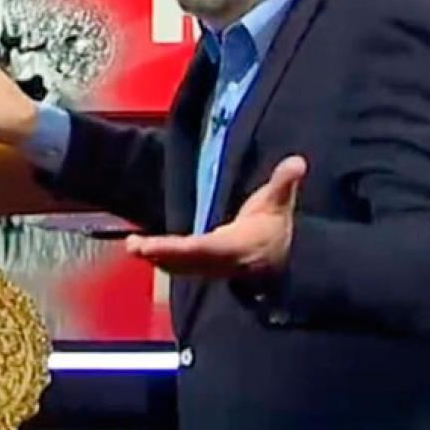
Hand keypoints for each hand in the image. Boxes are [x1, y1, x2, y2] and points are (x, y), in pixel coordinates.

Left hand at [126, 156, 306, 276]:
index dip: (181, 249)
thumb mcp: (280, 202)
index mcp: (235, 246)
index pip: (205, 248)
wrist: (281, 258)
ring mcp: (211, 267)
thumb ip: (284, 183)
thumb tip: (297, 162)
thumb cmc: (275, 227)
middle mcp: (220, 261)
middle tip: (135, 246)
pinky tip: (143, 252)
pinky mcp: (204, 267)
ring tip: (132, 246)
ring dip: (155, 257)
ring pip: (180, 265)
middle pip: (186, 260)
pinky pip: (180, 266)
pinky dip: (162, 260)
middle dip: (161, 254)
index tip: (159, 246)